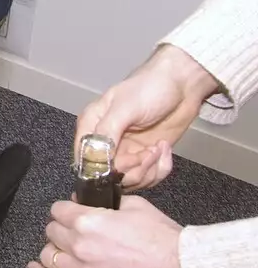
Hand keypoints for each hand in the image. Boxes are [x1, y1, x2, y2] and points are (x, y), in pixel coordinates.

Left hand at [29, 197, 193, 267]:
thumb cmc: (166, 240)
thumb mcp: (137, 207)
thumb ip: (109, 203)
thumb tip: (91, 202)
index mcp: (89, 221)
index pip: (59, 209)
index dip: (67, 209)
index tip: (73, 212)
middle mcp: (80, 245)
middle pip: (52, 231)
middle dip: (62, 228)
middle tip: (74, 231)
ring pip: (50, 256)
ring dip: (54, 250)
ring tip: (63, 250)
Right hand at [76, 45, 221, 189]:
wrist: (183, 86)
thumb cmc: (150, 88)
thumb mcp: (125, 108)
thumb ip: (107, 132)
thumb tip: (94, 159)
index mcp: (91, 126)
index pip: (85, 159)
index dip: (103, 168)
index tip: (126, 161)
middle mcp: (105, 143)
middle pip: (109, 175)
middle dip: (133, 169)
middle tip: (148, 152)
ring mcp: (126, 152)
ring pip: (129, 180)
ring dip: (149, 170)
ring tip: (158, 149)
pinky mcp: (145, 158)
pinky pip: (147, 178)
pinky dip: (160, 169)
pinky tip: (164, 150)